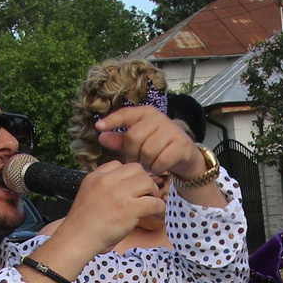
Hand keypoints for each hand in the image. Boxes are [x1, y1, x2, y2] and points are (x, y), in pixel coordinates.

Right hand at [64, 159, 169, 252]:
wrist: (77, 240)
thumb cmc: (84, 224)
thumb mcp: (88, 194)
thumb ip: (105, 187)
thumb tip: (128, 187)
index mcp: (96, 176)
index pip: (119, 164)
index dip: (129, 175)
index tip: (133, 187)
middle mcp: (107, 181)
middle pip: (136, 169)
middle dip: (144, 180)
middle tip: (146, 194)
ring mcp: (118, 193)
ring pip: (147, 182)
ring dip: (153, 192)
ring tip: (151, 204)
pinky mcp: (129, 208)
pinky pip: (155, 202)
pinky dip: (160, 209)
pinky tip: (157, 215)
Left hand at [95, 107, 209, 184]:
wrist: (184, 155)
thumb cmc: (157, 146)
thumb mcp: (137, 142)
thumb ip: (119, 140)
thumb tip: (101, 136)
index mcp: (145, 114)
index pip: (126, 114)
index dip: (112, 120)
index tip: (98, 127)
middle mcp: (159, 118)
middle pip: (134, 137)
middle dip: (131, 154)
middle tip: (136, 161)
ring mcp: (171, 130)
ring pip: (147, 150)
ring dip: (145, 163)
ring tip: (147, 165)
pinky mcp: (181, 144)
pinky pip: (161, 160)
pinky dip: (156, 168)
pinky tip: (157, 168)